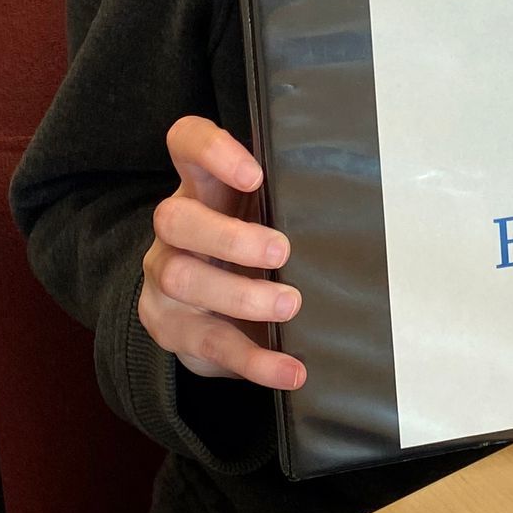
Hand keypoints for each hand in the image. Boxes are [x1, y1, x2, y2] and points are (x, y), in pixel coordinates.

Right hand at [139, 116, 305, 387]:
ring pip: (184, 281)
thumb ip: (283, 198)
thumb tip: (349, 197)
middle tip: (281, 251)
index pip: (185, 143)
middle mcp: (172, 230)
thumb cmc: (246, 245)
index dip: (212, 151)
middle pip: (175, 219)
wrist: (204, 310)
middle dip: (229, 237)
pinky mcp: (172, 330)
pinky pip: (210, 346)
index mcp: (198, 187)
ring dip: (241, 296)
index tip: (255, 174)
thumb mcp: (258, 213)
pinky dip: (255, 360)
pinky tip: (290, 369)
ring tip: (290, 305)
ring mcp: (164, 280)